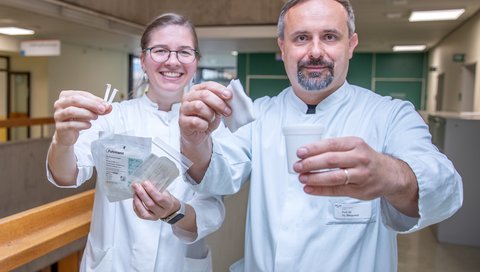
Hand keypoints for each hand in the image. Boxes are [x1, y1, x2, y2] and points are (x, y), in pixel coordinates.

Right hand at [52, 90, 110, 145]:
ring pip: (71, 111)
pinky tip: (89, 125)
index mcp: (66, 96)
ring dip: (87, 114)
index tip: (105, 104)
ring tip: (95, 117)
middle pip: (75, 100)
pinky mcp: (59, 127)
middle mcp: (59, 104)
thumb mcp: (89, 111)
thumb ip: (99, 109)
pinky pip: (71, 124)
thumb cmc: (77, 119)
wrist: (67, 134)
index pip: (81, 94)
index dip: (94, 99)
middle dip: (91, 104)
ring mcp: (58, 115)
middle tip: (102, 109)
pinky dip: (82, 124)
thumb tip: (109, 107)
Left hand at [132, 181, 179, 220]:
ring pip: (144, 211)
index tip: (145, 183)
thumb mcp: (165, 192)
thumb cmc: (167, 198)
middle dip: (142, 193)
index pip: (159, 198)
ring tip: (134, 192)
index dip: (151, 190)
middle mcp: (161, 212)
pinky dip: (136, 206)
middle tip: (136, 185)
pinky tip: (135, 199)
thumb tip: (145, 183)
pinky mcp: (149, 219)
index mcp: (168, 204)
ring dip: (137, 200)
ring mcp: (155, 216)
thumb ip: (157, 189)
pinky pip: (140, 214)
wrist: (170, 209)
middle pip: (150, 204)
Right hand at [179, 81, 231, 146]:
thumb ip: (221, 101)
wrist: (199, 134)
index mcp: (197, 90)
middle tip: (227, 111)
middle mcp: (188, 97)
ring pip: (199, 106)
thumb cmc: (207, 118)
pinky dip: (204, 125)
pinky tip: (204, 126)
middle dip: (218, 103)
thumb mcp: (217, 108)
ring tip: (212, 119)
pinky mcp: (182, 121)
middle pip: (204, 95)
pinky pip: (195, 121)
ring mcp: (184, 109)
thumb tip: (230, 97)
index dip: (220, 90)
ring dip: (210, 114)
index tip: (229, 96)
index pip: (208, 85)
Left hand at [294, 137, 417, 209]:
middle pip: (331, 160)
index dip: (313, 148)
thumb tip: (307, 153)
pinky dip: (320, 190)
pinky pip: (337, 191)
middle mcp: (360, 158)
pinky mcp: (360, 190)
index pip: (331, 144)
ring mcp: (361, 175)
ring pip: (334, 177)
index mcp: (356, 144)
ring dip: (315, 178)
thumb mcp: (354, 147)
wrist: (390, 174)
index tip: (300, 152)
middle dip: (311, 163)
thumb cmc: (365, 159)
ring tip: (301, 178)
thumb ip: (335, 149)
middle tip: (297, 166)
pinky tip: (309, 189)